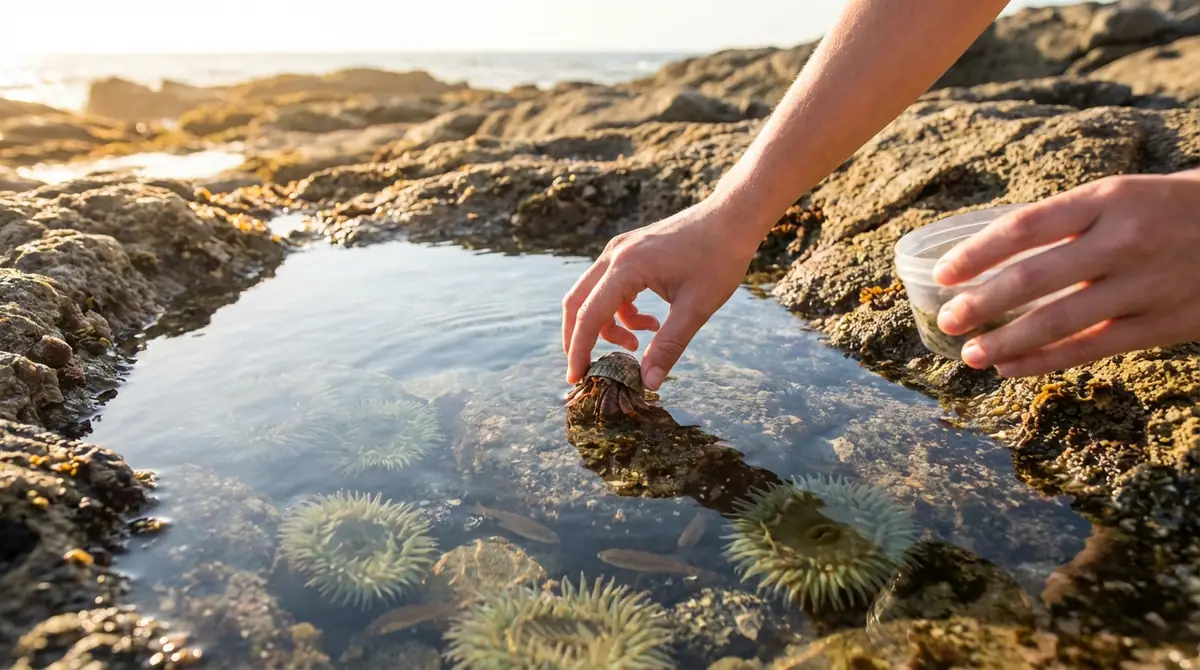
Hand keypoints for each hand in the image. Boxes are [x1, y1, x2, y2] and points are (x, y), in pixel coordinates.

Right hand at [562, 196, 759, 389]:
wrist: (732, 217)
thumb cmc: (719, 258)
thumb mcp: (696, 308)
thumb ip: (668, 346)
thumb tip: (648, 383)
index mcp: (627, 267)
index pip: (589, 315)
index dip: (579, 350)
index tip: (575, 378)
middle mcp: (615, 255)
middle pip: (577, 301)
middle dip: (579, 338)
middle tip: (587, 368)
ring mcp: (620, 249)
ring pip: (593, 294)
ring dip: (608, 325)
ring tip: (637, 344)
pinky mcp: (630, 250)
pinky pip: (610, 286)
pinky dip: (621, 310)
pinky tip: (651, 322)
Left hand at [932, 169, 1199, 377]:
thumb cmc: (1172, 208)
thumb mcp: (1122, 195)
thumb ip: (1067, 222)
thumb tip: (991, 253)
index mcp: (1108, 199)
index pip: (1024, 227)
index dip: (976, 253)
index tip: (943, 273)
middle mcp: (1123, 240)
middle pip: (1032, 278)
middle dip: (980, 303)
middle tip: (947, 319)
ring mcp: (1144, 285)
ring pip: (1057, 322)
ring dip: (1005, 342)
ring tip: (970, 354)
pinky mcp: (1162, 324)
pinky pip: (1090, 349)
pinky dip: (1043, 361)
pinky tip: (1010, 369)